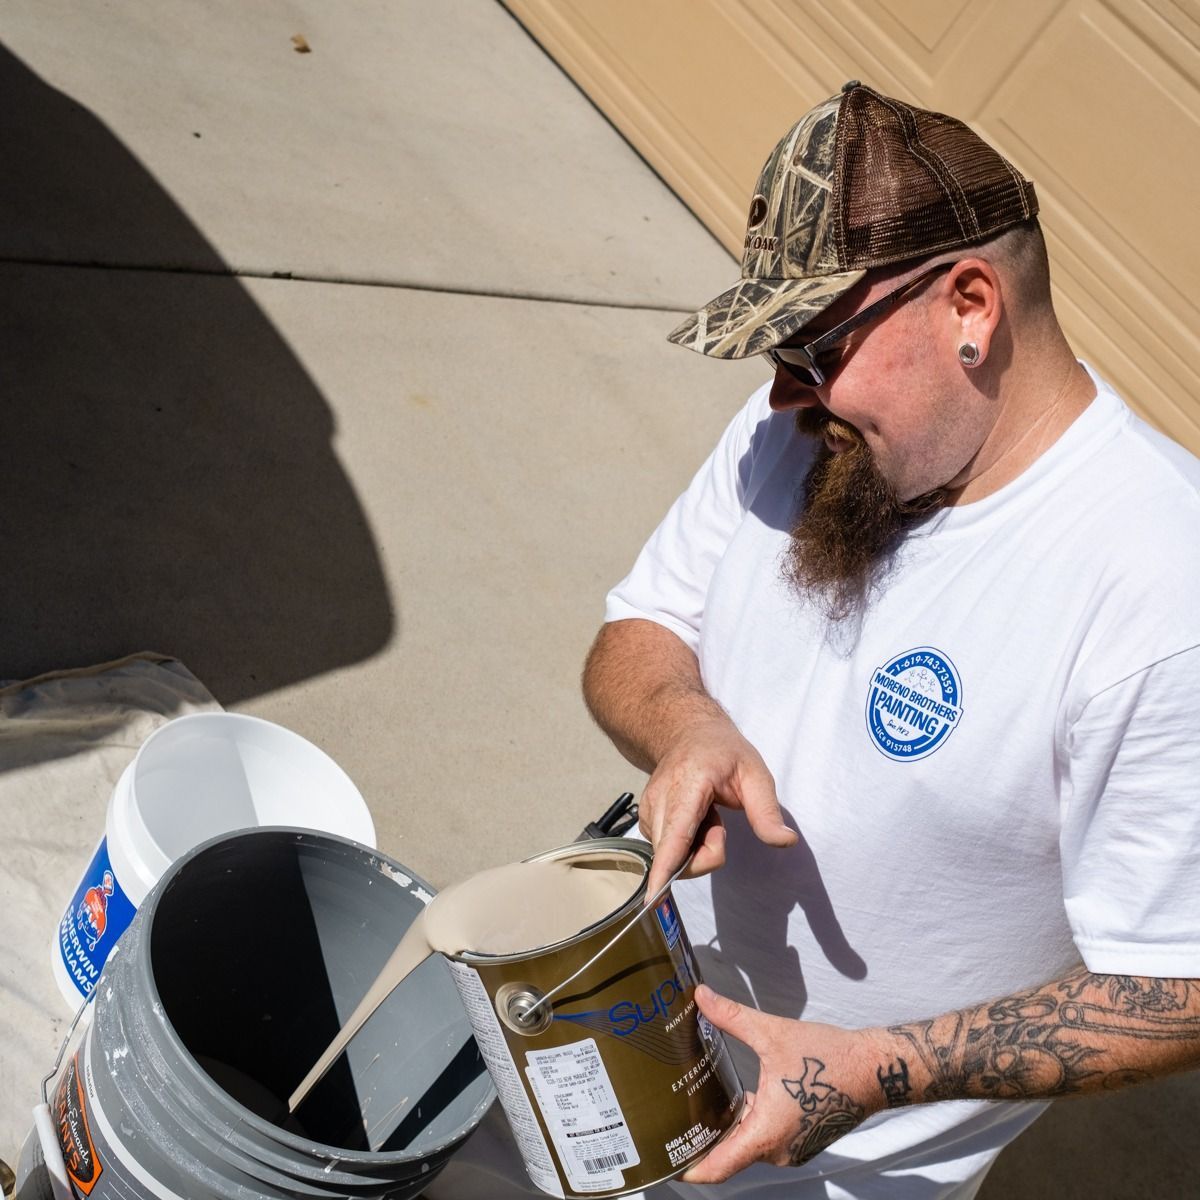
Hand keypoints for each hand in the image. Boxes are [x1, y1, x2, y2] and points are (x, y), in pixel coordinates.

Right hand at [641, 716, 795, 896]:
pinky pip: (667, 852)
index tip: (654, 897)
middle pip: (677, 855)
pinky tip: (694, 819)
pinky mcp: (646, 821)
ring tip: (707, 815)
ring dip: (696, 848)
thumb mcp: (756, 774)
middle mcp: (661, 798)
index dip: (666, 867)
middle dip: (706, 852)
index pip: (676, 833)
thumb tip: (785, 842)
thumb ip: (767, 812)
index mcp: (689, 784)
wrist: (688, 733)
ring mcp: (649, 810)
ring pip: (672, 857)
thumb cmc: (724, 753)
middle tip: (718, 824)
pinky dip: (685, 845)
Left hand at [681, 985, 882, 1182]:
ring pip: (748, 1146)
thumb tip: (700, 996)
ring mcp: (792, 1148)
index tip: (665, 1160)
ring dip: (727, 1130)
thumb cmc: (828, 1056)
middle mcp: (778, 1150)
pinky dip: (749, 1124)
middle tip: (674, 1118)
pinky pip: (766, 1139)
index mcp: (766, 1133)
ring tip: (698, 1106)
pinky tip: (735, 1100)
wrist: (874, 1069)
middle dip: (702, 1140)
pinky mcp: (802, 1139)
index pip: (717, 1168)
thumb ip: (731, 1016)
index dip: (688, 1169)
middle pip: (729, 1155)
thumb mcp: (772, 1033)